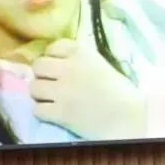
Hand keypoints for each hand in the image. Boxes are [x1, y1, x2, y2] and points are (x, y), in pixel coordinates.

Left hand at [30, 39, 146, 139]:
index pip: (54, 47)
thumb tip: (61, 64)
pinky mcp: (60, 113)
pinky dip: (43, 112)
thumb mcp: (102, 65)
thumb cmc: (123, 93)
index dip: (53, 57)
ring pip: (34, 87)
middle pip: (38, 65)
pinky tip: (53, 114)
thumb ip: (81, 61)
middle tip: (51, 84)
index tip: (58, 66)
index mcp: (81, 53)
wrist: (130, 118)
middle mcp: (68, 68)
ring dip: (40, 94)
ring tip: (50, 100)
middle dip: (42, 75)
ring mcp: (62, 91)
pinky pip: (38, 110)